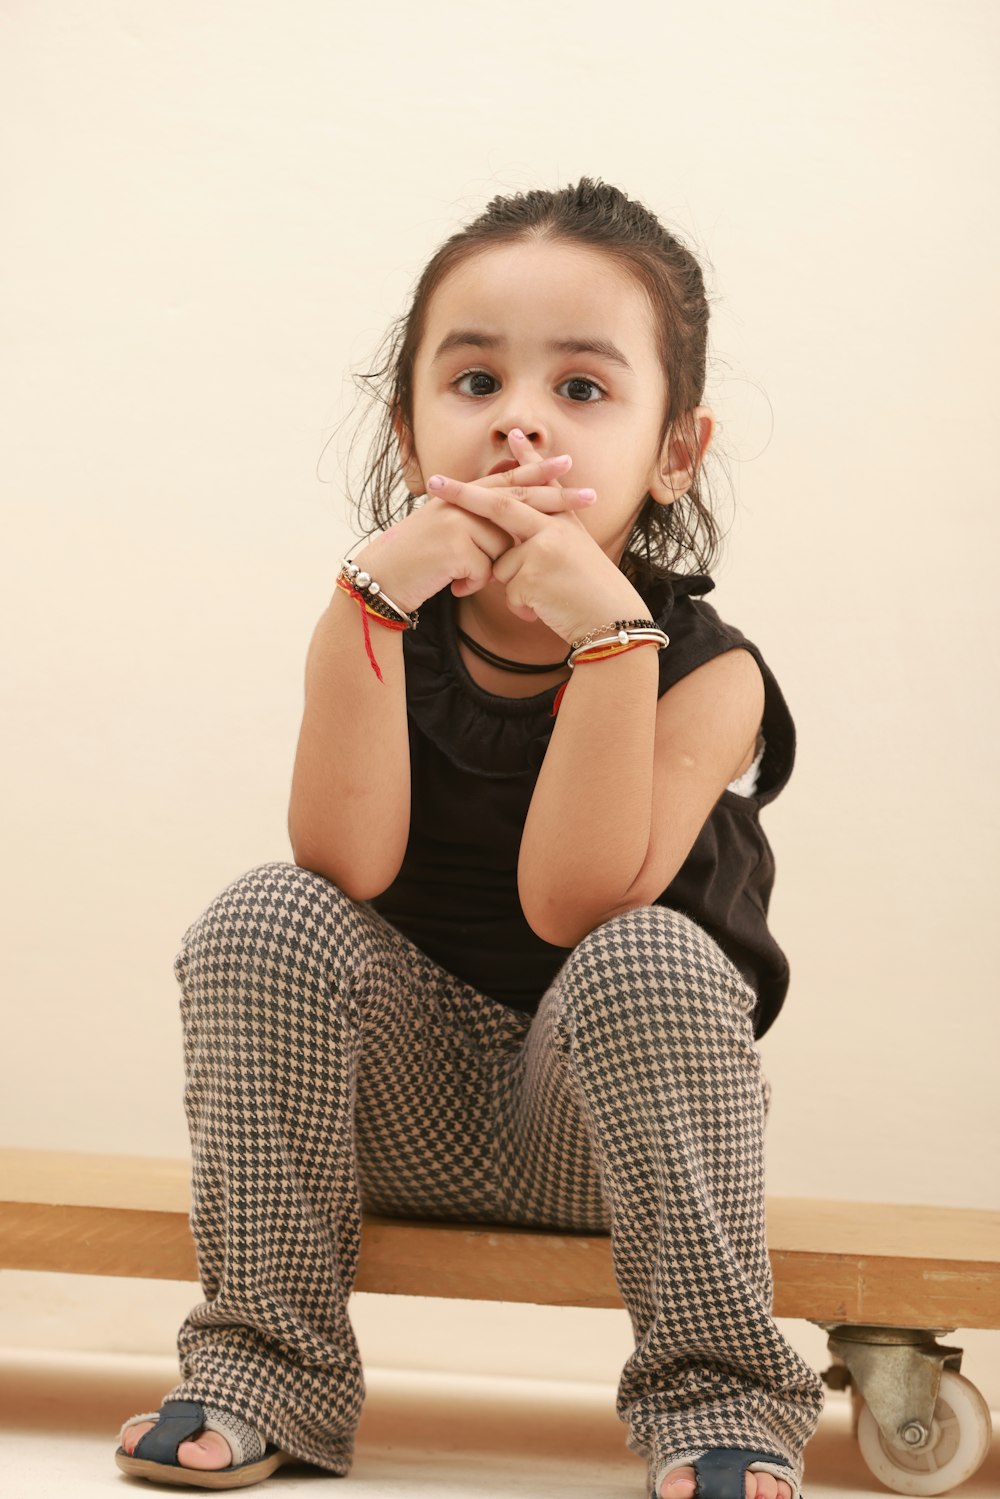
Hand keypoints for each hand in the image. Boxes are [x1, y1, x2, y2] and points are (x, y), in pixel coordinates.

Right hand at [350, 441, 595, 611]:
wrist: (380, 580)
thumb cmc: (416, 564)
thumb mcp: (448, 539)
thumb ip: (476, 529)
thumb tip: (507, 535)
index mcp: (461, 500)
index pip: (506, 481)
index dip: (536, 472)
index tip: (567, 464)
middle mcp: (460, 503)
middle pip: (518, 498)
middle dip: (557, 498)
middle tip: (592, 495)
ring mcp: (457, 521)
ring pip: (501, 548)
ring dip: (484, 571)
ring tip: (455, 575)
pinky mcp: (454, 545)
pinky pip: (484, 571)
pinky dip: (469, 585)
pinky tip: (449, 584)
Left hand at [428, 458, 646, 644]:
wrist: (613, 621)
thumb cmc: (591, 595)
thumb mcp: (575, 558)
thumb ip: (548, 541)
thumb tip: (517, 543)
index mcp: (564, 521)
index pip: (542, 484)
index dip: (528, 458)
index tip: (512, 433)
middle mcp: (554, 527)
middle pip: (501, 505)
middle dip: (463, 495)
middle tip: (434, 483)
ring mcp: (544, 547)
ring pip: (500, 564)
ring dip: (514, 588)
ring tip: (546, 598)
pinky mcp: (535, 572)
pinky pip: (507, 591)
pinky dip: (521, 606)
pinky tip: (545, 609)